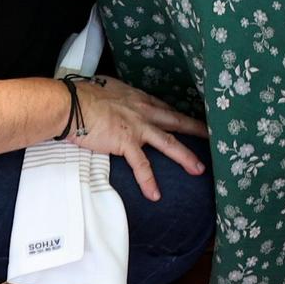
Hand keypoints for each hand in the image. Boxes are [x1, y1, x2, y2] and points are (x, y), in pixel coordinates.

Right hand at [62, 76, 208, 199]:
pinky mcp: (126, 142)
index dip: (178, 115)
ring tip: (199, 169)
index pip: (164, 108)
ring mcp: (137, 127)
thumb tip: (115, 98)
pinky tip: (155, 195)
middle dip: (197, 129)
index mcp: (138, 98)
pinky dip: (149, 181)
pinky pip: (141, 165)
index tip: (190, 121)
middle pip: (176, 121)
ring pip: (169, 142)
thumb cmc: (82, 95)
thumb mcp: (108, 89)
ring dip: (185, 157)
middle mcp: (143, 111)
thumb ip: (118, 96)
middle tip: (213, 137)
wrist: (71, 103)